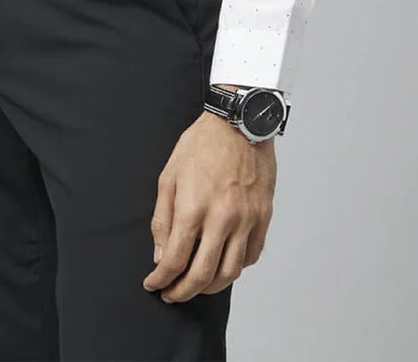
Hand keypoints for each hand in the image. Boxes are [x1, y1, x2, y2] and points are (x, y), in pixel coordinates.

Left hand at [142, 109, 275, 301]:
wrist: (240, 122)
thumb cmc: (202, 144)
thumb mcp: (169, 175)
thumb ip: (162, 219)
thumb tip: (160, 255)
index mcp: (194, 208)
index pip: (175, 260)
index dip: (161, 280)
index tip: (154, 285)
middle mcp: (222, 219)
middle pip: (202, 275)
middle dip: (182, 292)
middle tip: (172, 294)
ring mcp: (246, 220)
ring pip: (230, 273)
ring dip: (210, 286)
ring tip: (197, 284)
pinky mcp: (263, 217)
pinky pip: (251, 256)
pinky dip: (236, 268)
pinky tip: (223, 263)